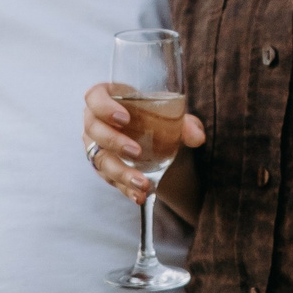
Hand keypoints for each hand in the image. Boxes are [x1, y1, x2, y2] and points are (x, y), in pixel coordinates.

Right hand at [82, 80, 204, 203]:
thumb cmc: (154, 116)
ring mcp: (97, 146)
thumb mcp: (170, 115)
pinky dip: (126, 188)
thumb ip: (185, 123)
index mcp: (109, 98)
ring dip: (121, 173)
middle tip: (136, 152)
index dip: (104, 107)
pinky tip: (139, 196)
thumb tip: (198, 137)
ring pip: (101, 160)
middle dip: (114, 142)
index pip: (94, 97)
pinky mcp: (104, 168)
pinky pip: (110, 179)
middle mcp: (96, 122)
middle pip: (94, 130)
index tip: (124, 119)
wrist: (152, 136)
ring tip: (142, 183)